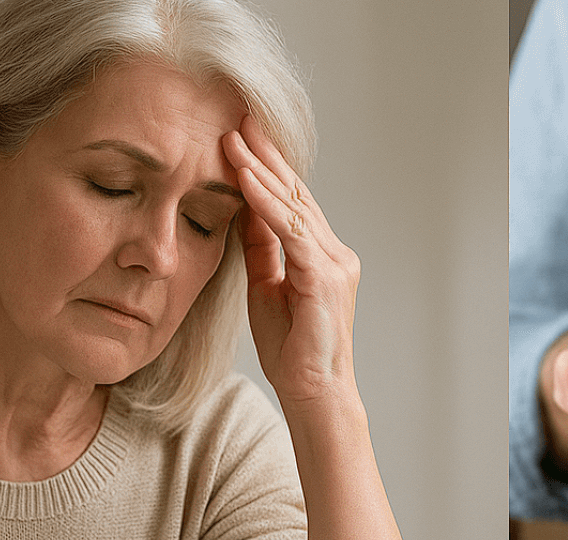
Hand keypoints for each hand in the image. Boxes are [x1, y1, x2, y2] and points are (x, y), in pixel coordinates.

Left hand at [222, 117, 360, 407]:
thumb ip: (262, 251)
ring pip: (294, 206)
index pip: (292, 202)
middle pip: (297, 194)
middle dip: (266, 155)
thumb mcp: (267, 289)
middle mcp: (335, 253)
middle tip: (238, 119)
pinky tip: (244, 180)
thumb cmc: (292, 351)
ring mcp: (334, 264)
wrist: (313, 392)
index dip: (267, 168)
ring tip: (232, 140)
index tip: (240, 136)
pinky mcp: (324, 278)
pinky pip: (292, 231)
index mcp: (322, 256)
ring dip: (260, 171)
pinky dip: (266, 204)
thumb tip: (245, 212)